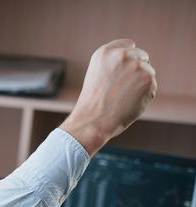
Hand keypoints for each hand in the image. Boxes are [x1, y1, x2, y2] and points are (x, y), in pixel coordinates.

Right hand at [60, 39, 156, 155]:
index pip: (129, 46)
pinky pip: (152, 87)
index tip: (119, 74)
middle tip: (120, 89)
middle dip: (136, 71)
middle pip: (142, 57)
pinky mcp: (148, 79)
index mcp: (105, 52)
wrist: (92, 122)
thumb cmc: (93, 103)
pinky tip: (128, 103)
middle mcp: (122, 55)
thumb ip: (115, 63)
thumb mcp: (97, 75)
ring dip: (140, 84)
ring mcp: (137, 66)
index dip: (127, 60)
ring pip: (148, 72)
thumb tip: (138, 61)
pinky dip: (144, 96)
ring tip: (122, 98)